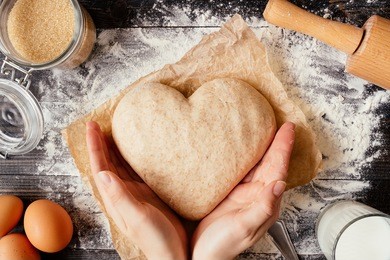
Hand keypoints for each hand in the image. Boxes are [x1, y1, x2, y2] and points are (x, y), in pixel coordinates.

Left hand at [86, 121, 186, 259]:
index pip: (100, 168)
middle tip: (97, 123)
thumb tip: (103, 174)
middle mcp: (121, 193)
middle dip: (100, 143)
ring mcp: (134, 193)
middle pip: (106, 163)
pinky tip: (133, 149)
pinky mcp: (147, 193)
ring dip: (113, 148)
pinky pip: (134, 170)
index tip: (91, 127)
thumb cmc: (156, 239)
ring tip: (111, 130)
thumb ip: (120, 197)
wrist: (173, 252)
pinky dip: (130, 157)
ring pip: (119, 165)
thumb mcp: (137, 218)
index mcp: (115, 199)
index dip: (95, 147)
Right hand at [191, 122, 294, 259]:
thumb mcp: (244, 228)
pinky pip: (243, 170)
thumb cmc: (223, 245)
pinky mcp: (231, 192)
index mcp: (266, 203)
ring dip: (265, 148)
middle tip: (284, 125)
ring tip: (269, 130)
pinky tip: (245, 148)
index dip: (283, 149)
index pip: (278, 170)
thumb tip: (279, 185)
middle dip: (278, 144)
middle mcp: (258, 196)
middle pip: (271, 164)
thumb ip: (263, 208)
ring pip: (259, 165)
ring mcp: (245, 193)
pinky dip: (247, 157)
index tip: (288, 130)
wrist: (203, 253)